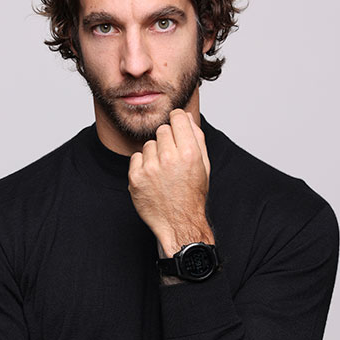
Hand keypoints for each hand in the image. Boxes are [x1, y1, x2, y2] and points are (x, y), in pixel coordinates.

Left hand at [128, 109, 211, 253]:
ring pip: (149, 144)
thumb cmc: (192, 194)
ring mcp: (150, 168)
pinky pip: (137, 157)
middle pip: (162, 130)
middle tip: (172, 159)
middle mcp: (169, 158)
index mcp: (189, 153)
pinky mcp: (136, 177)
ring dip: (155, 154)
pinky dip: (143, 166)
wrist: (179, 223)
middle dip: (167, 140)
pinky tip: (153, 179)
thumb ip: (196, 137)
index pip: (177, 117)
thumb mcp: (203, 165)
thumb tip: (187, 116)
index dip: (177, 120)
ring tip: (163, 172)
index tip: (177, 126)